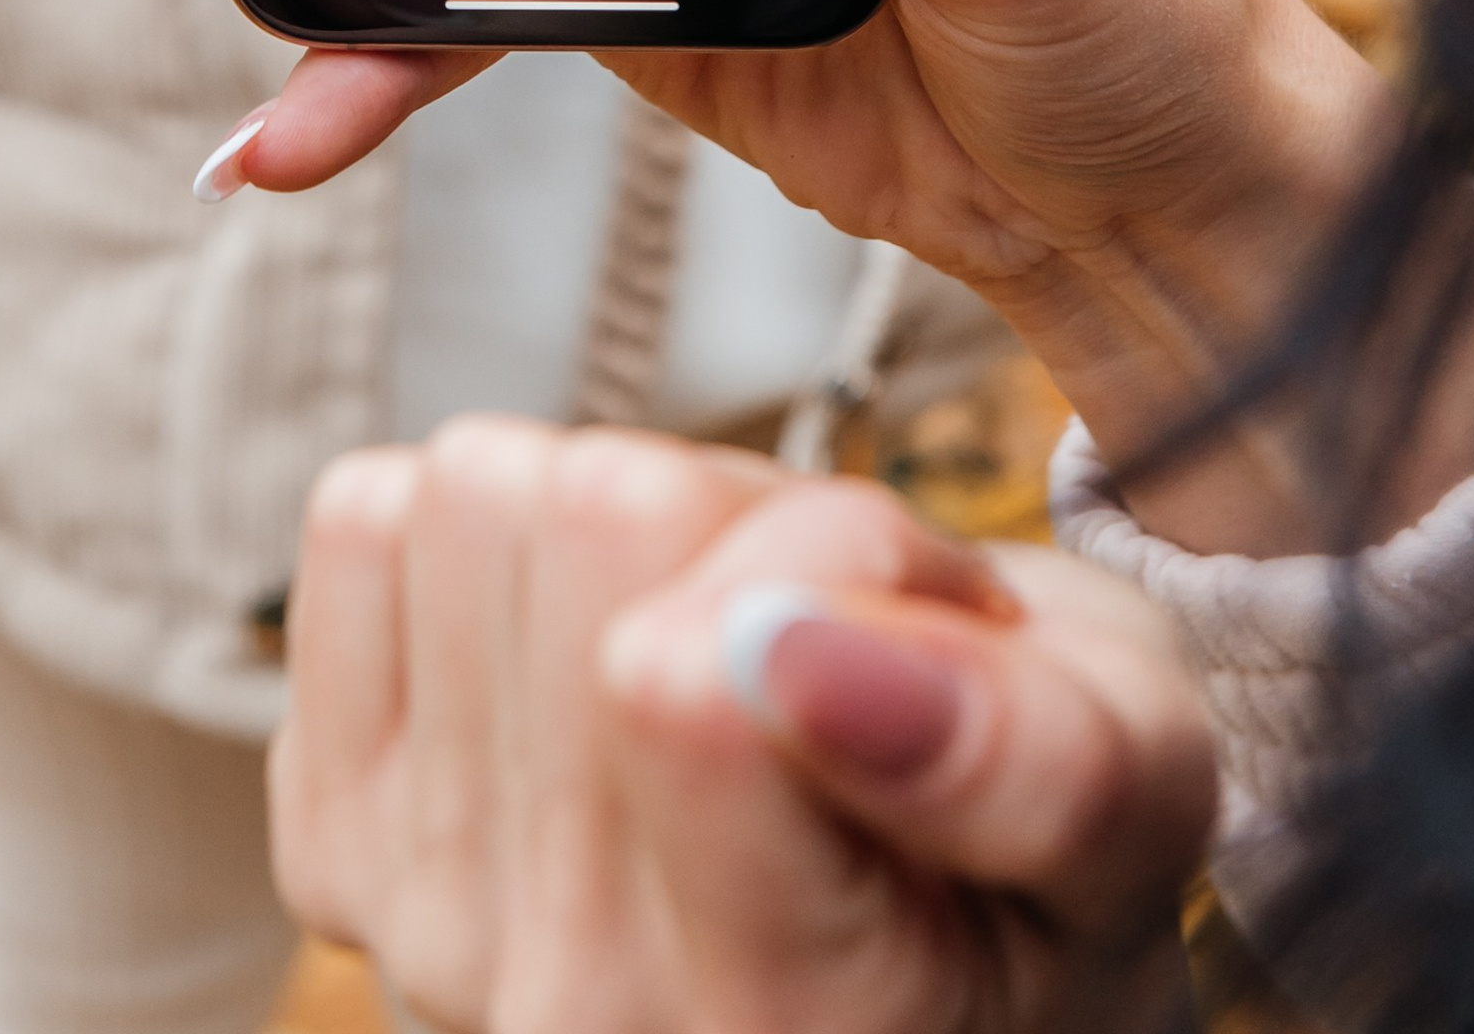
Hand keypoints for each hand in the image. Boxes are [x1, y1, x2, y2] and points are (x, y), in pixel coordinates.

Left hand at [274, 422, 1211, 1033]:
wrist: (908, 988)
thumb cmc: (1039, 866)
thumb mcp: (1140, 791)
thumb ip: (1021, 750)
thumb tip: (779, 646)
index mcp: (785, 1031)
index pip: (670, 674)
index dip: (839, 556)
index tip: (924, 633)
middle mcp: (571, 1019)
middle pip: (589, 513)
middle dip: (744, 522)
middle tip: (832, 649)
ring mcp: (428, 938)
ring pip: (480, 494)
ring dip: (627, 531)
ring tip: (729, 661)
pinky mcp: (334, 847)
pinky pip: (366, 523)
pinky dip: (489, 545)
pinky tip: (589, 667)